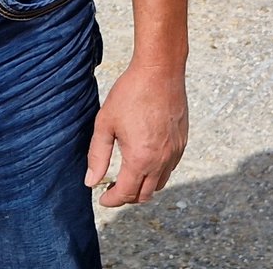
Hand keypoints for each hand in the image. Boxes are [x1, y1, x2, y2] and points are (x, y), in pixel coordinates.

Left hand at [86, 63, 187, 206]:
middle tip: (113, 188)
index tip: (102, 198)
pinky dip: (157, 172)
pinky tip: (145, 159)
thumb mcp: (105, 124)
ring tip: (129, 176)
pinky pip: (170, 168)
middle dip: (127, 197)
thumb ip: (97, 156)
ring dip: (144, 186)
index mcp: (140, 158)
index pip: (126, 194)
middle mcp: (161, 160)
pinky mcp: (182, 142)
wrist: (160, 71)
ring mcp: (174, 151)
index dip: (111, 200)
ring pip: (160, 184)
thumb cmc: (130, 93)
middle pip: (145, 195)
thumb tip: (90, 181)